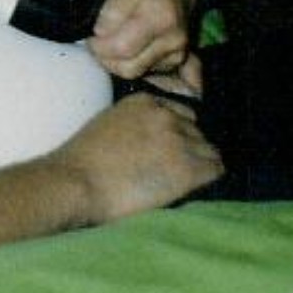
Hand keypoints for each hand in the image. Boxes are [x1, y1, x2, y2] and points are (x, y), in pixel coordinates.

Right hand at [52, 91, 223, 221]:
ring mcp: (179, 139)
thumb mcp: (109, 125)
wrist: (76, 183)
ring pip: (210, 151)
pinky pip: (216, 169)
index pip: (182, 114)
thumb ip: (136, 125)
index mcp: (145, 101)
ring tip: (180, 185)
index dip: (178, 136)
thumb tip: (155, 145)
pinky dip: (207, 180)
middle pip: (197, 132)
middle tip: (172, 173)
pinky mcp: (188, 167)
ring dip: (199, 166)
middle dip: (189, 150)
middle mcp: (167, 115)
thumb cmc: (81, 163)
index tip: (169, 154)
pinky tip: (189, 191)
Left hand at [87, 0, 234, 80]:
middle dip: (106, 58)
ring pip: (135, 72)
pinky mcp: (177, 61)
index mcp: (160, 18)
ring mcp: (177, 54)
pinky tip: (127, 45)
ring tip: (111, 40)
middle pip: (128, 68)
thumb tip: (100, 33)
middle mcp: (173, 41)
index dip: (99, 46)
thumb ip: (113, 7)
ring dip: (118, 61)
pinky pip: (146, 71)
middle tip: (97, 41)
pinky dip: (132, 62)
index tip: (91, 34)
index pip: (120, 49)